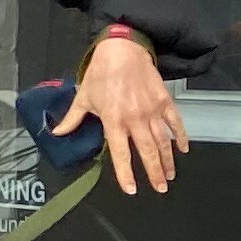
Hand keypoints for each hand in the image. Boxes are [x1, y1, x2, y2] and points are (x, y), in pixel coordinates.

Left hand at [69, 28, 189, 194]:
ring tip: (169, 176)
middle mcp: (134, 118)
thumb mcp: (83, 97)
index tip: (132, 190)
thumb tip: (56, 133)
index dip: (125, 173)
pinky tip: (183, 149)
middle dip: (154, 173)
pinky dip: (181, 137)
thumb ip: (72, 119)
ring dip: (168, 161)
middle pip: (147, 152)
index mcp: (113, 120)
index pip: (120, 153)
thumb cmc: (101, 73)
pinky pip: (176, 123)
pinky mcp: (164, 101)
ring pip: (163, 141)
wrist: (123, 50)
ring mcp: (152, 111)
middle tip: (160, 189)